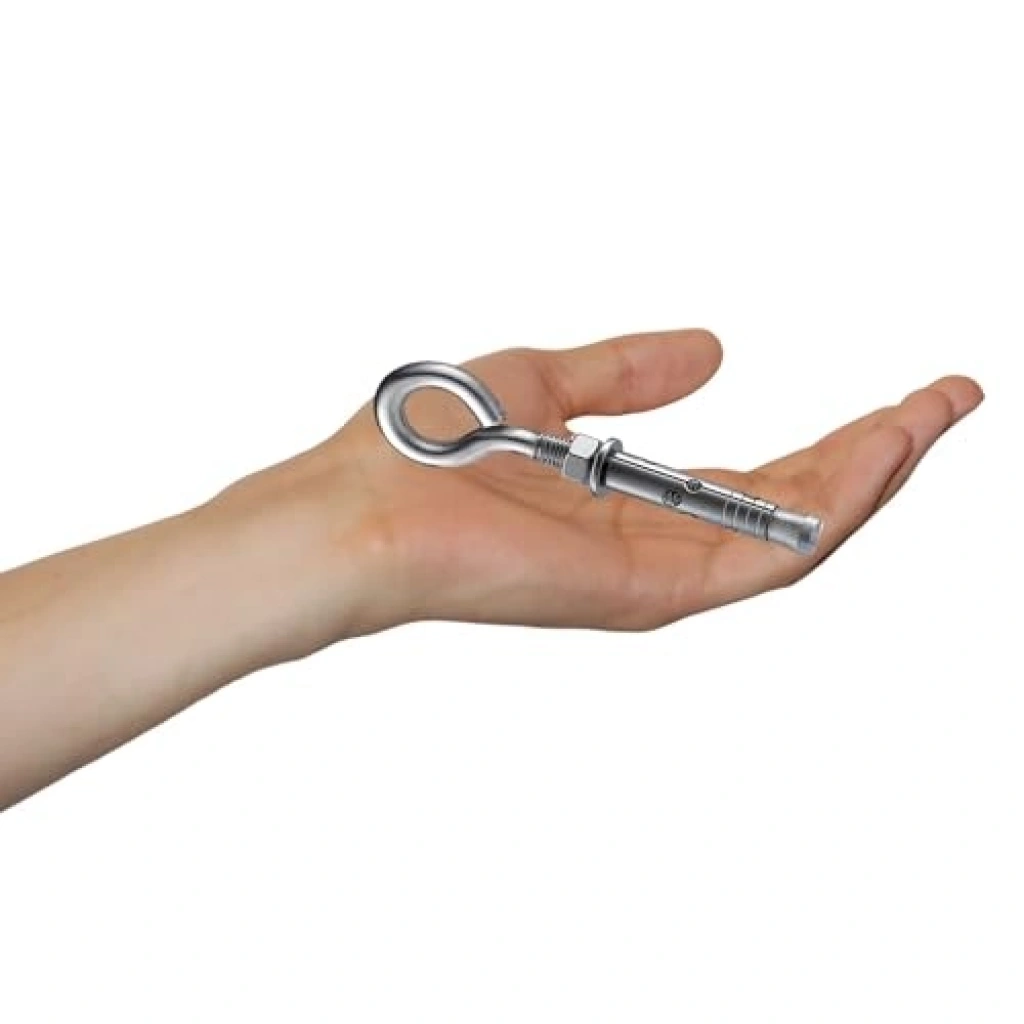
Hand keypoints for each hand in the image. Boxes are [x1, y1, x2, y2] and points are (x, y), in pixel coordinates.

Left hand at [318, 329, 982, 632]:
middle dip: (871, 455)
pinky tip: (877, 454)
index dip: (825, 439)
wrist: (359, 511)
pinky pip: (763, 554)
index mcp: (628, 503)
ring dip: (867, 476)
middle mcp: (652, 546)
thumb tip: (713, 348)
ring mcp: (655, 575)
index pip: (751, 476)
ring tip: (928, 418)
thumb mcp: (545, 382)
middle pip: (787, 505)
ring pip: (792, 533)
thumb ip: (628, 372)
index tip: (893, 396)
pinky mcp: (648, 591)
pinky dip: (827, 508)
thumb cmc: (425, 448)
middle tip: (943, 401)